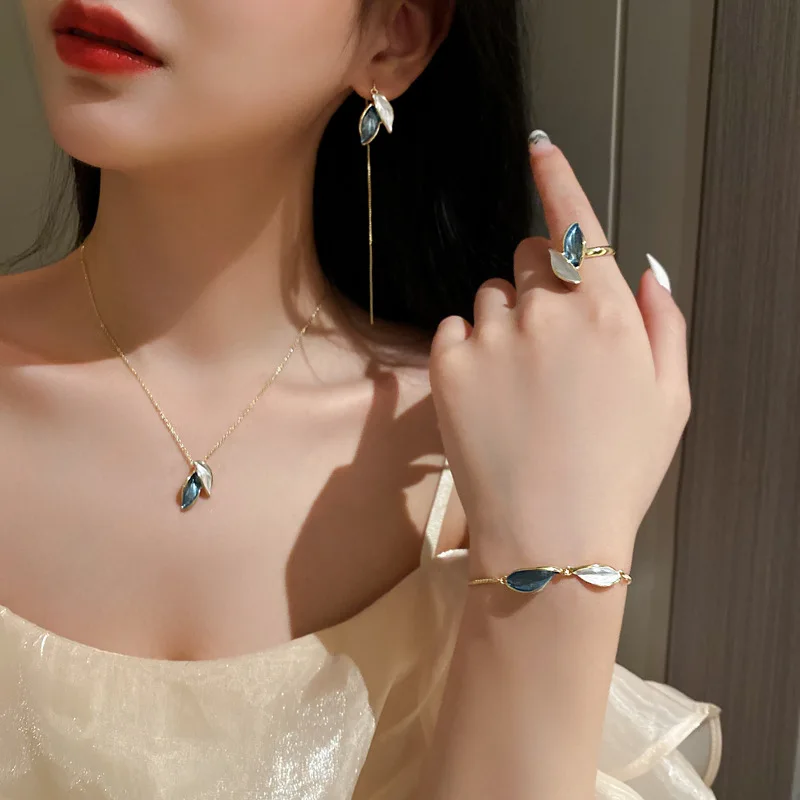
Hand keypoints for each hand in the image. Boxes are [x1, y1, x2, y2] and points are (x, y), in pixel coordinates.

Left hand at [429, 138, 690, 570]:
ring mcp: (493, 336)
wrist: (550, 535)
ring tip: (520, 385)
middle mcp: (549, 311)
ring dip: (502, 323)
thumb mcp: (670, 398)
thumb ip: (664, 321)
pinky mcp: (448, 364)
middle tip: (548, 343)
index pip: (578, 222)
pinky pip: (453, 330)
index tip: (539, 148)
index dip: (557, 178)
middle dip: (540, 283)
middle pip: (530, 257)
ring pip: (489, 297)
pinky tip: (488, 396)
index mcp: (609, 313)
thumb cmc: (616, 471)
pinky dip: (467, 351)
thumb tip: (646, 268)